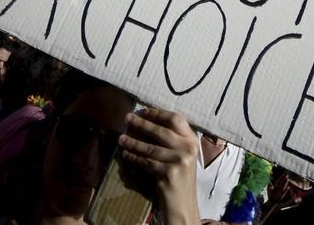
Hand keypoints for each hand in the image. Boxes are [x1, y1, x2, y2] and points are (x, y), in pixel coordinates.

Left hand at [119, 108, 199, 224]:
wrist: (183, 203)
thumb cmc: (179, 176)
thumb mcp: (182, 154)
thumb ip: (172, 139)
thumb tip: (146, 121)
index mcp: (192, 140)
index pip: (176, 119)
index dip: (158, 113)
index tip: (142, 110)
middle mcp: (188, 148)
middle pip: (161, 131)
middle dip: (142, 123)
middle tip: (127, 118)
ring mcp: (180, 161)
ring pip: (150, 147)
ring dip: (133, 142)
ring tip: (121, 139)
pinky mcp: (169, 173)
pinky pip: (146, 162)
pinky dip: (134, 157)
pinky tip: (125, 154)